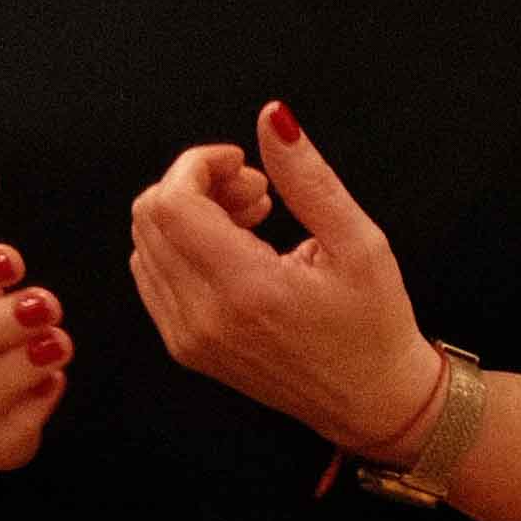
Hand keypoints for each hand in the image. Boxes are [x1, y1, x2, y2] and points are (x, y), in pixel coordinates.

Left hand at [131, 97, 439, 455]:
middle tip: (255, 191)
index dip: (199, 164)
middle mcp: (204, 317)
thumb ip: (308, 177)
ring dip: (189, 213)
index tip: (244, 162)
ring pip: (146, 242)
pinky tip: (234, 249)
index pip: (172, 203)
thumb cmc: (374, 326)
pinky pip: (152, 274)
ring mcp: (187, 336)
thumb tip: (273, 119)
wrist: (371, 401)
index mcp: (246, 291)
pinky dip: (182, 246)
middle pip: (150, 216)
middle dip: (196, 184)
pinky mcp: (185, 346)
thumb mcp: (359, 241)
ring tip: (251, 219)